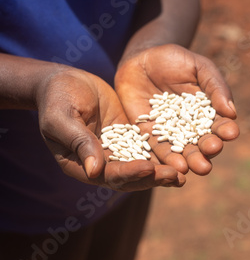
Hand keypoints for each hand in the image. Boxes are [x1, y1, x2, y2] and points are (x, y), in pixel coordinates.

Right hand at [36, 66, 184, 189]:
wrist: (63, 81)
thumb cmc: (56, 98)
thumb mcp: (61, 118)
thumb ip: (78, 142)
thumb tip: (94, 171)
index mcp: (81, 165)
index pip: (109, 175)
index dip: (129, 173)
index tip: (148, 168)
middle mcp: (101, 163)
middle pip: (130, 177)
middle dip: (153, 178)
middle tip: (177, 177)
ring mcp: (116, 151)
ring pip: (142, 166)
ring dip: (162, 172)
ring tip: (184, 174)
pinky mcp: (128, 136)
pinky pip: (147, 148)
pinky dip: (163, 154)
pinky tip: (183, 155)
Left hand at [115, 44, 239, 174]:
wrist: (141, 59)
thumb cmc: (174, 60)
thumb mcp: (199, 67)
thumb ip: (215, 87)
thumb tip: (232, 112)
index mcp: (206, 113)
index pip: (219, 125)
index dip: (225, 129)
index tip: (231, 133)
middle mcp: (190, 128)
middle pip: (202, 143)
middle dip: (209, 149)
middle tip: (212, 151)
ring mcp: (169, 133)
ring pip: (182, 151)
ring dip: (191, 161)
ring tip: (198, 167)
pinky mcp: (148, 135)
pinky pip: (158, 150)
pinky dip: (166, 160)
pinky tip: (174, 167)